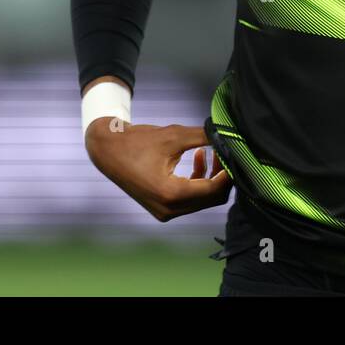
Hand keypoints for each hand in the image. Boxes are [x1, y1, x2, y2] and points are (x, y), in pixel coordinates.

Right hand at [85, 118, 231, 221]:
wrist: (108, 151)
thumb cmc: (138, 141)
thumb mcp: (174, 136)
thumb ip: (204, 136)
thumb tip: (230, 133)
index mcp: (170, 194)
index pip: (214, 190)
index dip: (230, 172)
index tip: (236, 153)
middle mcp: (168, 209)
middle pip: (212, 198)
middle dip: (223, 176)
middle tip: (226, 151)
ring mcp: (165, 211)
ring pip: (203, 199)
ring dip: (212, 177)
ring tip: (210, 152)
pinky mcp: (164, 207)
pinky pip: (192, 199)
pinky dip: (199, 181)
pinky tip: (200, 158)